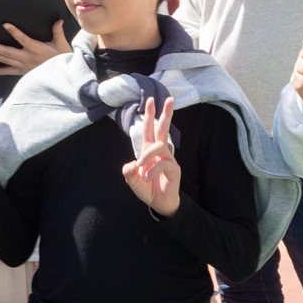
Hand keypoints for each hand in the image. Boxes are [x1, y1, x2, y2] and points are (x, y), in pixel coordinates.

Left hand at [0, 20, 71, 74]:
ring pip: (5, 60)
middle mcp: (27, 58)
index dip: (14, 32)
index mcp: (36, 49)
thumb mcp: (62, 44)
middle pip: (7, 52)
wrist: (61, 77)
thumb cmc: (62, 59)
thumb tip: (59, 20)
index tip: (5, 25)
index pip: (23, 39)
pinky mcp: (22, 72)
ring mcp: (23, 66)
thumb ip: (58, 31)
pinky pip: (7, 72)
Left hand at [121, 97, 180, 215]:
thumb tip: (132, 164)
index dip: (149, 115)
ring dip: (147, 156)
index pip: (149, 129)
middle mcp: (160, 152)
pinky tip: (146, 179)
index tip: (150, 100)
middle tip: (170, 99)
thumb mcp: (133, 180)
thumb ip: (129, 172)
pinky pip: (162, 164)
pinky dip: (152, 171)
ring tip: (141, 169)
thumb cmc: (147, 188)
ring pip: (159, 146)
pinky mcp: (174, 169)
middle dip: (165, 114)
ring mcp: (168, 159)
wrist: (159, 203)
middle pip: (163, 129)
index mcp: (149, 150)